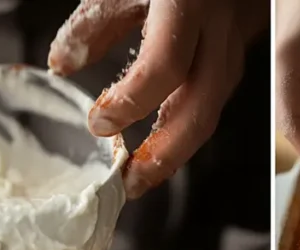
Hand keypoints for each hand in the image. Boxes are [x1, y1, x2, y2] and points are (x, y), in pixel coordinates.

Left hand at [49, 0, 258, 198]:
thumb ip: (93, 23)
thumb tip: (61, 65)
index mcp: (187, 2)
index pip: (165, 66)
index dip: (131, 102)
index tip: (99, 123)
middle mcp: (220, 27)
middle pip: (201, 108)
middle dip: (165, 155)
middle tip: (130, 182)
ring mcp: (236, 42)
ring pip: (212, 110)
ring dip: (176, 152)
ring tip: (142, 176)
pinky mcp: (238, 51)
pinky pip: (215, 100)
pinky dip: (185, 129)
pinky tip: (161, 147)